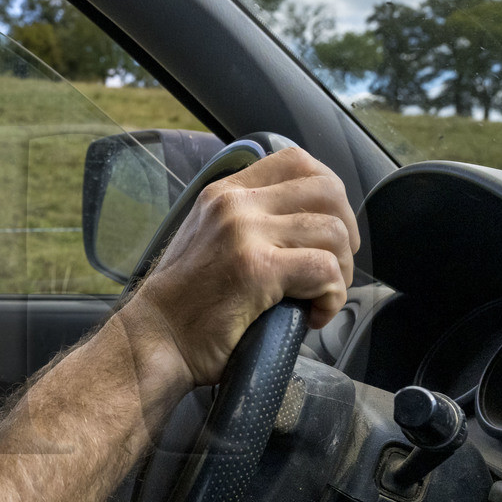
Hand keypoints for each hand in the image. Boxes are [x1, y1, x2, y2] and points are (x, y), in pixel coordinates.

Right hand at [123, 146, 357, 387]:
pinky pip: (324, 271)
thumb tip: (306, 224)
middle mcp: (235, 204)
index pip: (297, 161)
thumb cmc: (185, 303)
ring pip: (332, 232)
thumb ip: (248, 222)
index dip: (328, 193)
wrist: (156, 340)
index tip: (327, 231)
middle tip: (335, 269)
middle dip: (346, 232)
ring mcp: (244, 233)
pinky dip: (331, 298)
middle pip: (327, 190)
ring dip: (341, 271)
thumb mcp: (209, 239)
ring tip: (321, 297)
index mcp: (225, 192)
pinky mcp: (257, 269)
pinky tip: (313, 316)